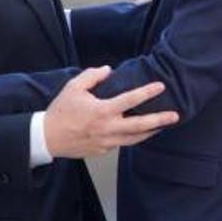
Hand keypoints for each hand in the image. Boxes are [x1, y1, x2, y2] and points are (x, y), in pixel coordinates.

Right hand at [44, 67, 179, 157]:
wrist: (46, 138)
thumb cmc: (60, 111)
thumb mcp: (73, 88)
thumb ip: (92, 75)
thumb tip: (109, 70)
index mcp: (102, 111)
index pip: (130, 100)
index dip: (147, 92)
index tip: (161, 86)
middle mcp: (107, 128)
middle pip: (140, 126)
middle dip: (160, 120)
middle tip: (175, 116)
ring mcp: (107, 142)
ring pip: (135, 138)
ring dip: (151, 131)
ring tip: (164, 125)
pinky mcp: (103, 150)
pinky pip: (123, 143)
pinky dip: (134, 137)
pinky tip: (141, 132)